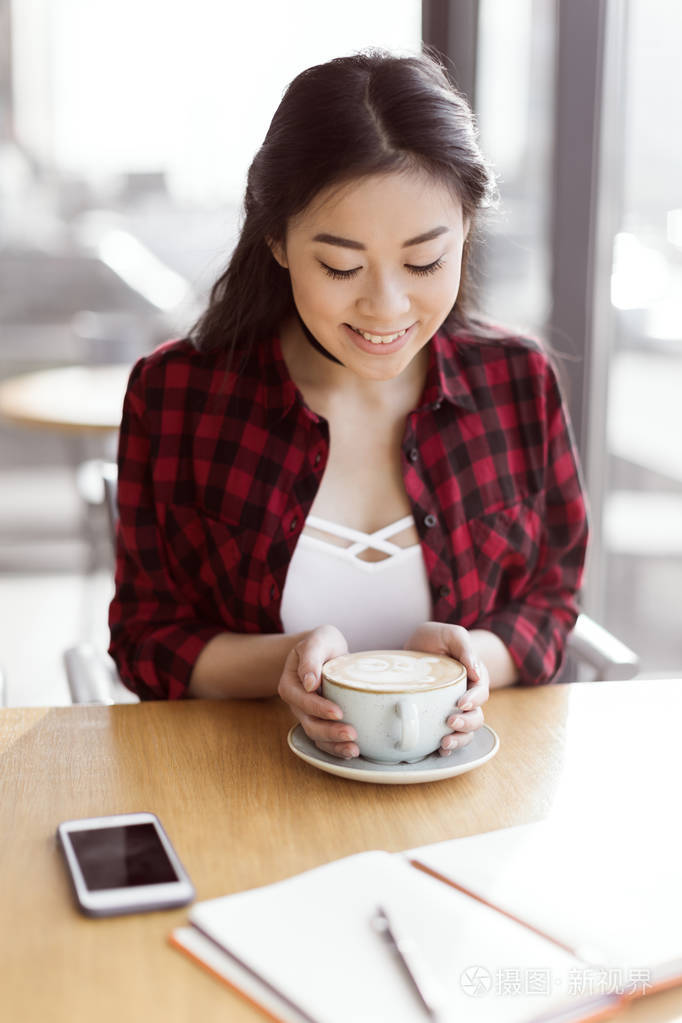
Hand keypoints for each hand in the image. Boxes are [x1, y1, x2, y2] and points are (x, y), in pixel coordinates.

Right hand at [277, 625, 359, 758]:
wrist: (326, 651)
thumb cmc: (322, 643)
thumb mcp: (318, 640)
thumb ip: (311, 657)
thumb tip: (309, 683)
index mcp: (291, 683)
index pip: (301, 700)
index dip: (318, 708)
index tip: (338, 712)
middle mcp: (297, 703)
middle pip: (308, 722)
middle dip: (329, 731)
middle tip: (351, 734)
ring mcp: (308, 714)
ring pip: (316, 735)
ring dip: (334, 745)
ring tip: (354, 749)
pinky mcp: (321, 721)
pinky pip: (325, 740)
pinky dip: (337, 748)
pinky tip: (352, 751)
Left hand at [403, 622, 489, 756]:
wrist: (417, 646)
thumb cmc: (437, 638)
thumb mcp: (452, 635)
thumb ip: (464, 648)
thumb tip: (476, 672)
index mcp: (474, 678)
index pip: (481, 693)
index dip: (474, 700)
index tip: (461, 703)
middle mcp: (467, 698)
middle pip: (476, 717)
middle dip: (467, 724)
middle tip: (450, 722)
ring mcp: (453, 710)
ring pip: (465, 732)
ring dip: (458, 740)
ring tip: (444, 743)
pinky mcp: (438, 719)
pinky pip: (447, 737)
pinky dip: (446, 747)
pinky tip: (438, 750)